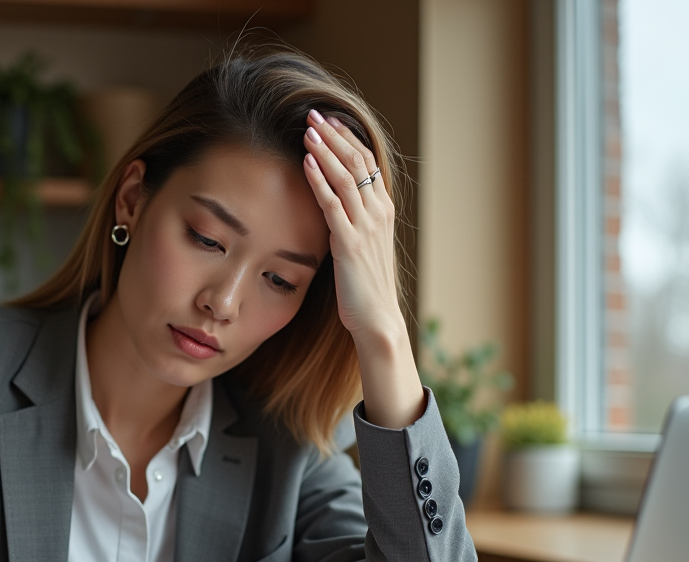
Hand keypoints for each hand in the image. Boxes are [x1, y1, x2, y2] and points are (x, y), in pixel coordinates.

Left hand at [301, 109, 425, 429]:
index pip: (367, 162)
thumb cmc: (365, 286)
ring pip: (346, 178)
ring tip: (307, 129)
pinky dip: (319, 181)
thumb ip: (352, 220)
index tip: (329, 119)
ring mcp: (366, 227)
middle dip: (334, 136)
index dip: (348, 138)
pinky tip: (306, 163)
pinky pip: (333, 205)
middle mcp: (378, 213)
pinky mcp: (350, 244)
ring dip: (326, 150)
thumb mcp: (361, 245)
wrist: (377, 320)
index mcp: (382, 210)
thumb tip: (331, 201)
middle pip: (357, 161)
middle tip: (313, 113)